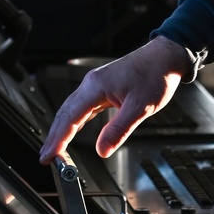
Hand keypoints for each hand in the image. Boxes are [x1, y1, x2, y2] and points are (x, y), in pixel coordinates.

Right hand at [39, 38, 189, 163]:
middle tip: (47, 158)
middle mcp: (92, 84)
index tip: (48, 156)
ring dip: (63, 129)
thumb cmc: (155, 74)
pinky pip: (83, 107)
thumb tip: (102, 150)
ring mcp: (96, 85)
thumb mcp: (141, 106)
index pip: (69, 117)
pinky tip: (73, 131)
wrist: (166, 56)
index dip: (57, 139)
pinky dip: (75, 121)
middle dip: (54, 136)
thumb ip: (119, 129)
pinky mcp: (103, 88)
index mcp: (96, 86)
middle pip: (65, 113)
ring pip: (72, 110)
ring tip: (56, 149)